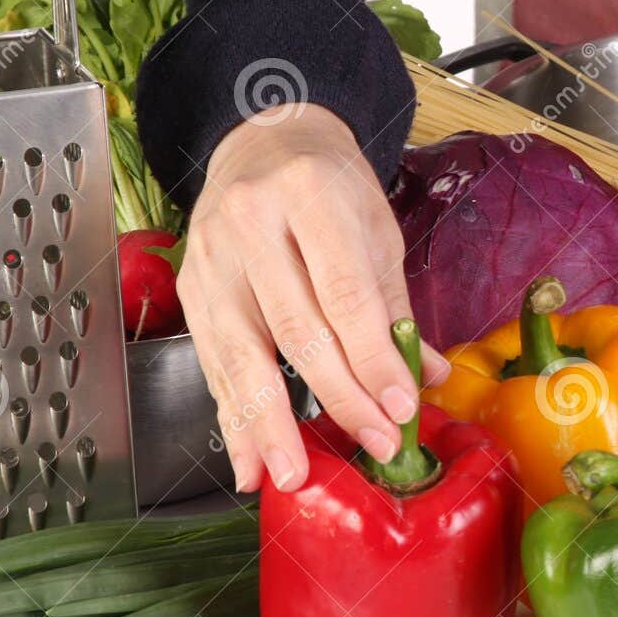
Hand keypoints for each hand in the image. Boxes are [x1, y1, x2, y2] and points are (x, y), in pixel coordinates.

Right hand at [178, 105, 450, 492]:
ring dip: (270, 424)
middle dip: (338, 396)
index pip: (344, 293)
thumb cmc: (330, 186)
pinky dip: (233, 419)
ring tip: (295, 475)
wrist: (263, 142)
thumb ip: (396, 306)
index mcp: (309, 195)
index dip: (373, 357)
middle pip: (296, 328)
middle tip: (372, 443)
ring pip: (242, 354)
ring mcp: (211, 258)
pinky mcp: (190, 290)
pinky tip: (249, 461)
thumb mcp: (376, 227)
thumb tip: (427, 377)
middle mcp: (249, 223)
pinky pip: (214, 365)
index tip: (400, 406)